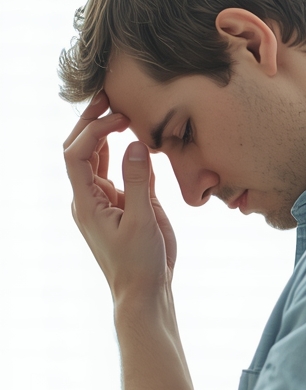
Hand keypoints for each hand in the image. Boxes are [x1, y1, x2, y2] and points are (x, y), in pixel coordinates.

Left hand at [63, 91, 176, 299]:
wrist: (145, 292)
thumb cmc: (139, 263)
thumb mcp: (142, 221)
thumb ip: (139, 182)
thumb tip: (136, 144)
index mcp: (86, 202)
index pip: (76, 155)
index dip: (93, 130)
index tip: (119, 118)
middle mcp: (91, 198)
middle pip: (82, 151)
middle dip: (92, 122)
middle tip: (110, 97)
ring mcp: (108, 201)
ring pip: (99, 159)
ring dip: (107, 134)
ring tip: (122, 110)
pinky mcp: (126, 206)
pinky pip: (122, 174)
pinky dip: (127, 154)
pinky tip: (139, 140)